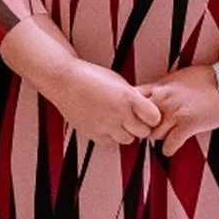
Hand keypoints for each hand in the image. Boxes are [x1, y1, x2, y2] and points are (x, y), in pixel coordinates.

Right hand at [38, 60, 160, 145]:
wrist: (63, 80)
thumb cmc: (89, 76)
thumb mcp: (118, 81)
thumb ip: (133, 98)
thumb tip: (145, 110)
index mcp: (128, 97)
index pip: (154, 118)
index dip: (152, 116)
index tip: (148, 114)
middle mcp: (119, 113)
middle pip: (143, 132)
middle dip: (140, 126)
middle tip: (133, 118)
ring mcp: (106, 125)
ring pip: (128, 140)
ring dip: (125, 132)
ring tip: (116, 121)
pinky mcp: (93, 133)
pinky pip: (110, 142)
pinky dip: (109, 136)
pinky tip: (104, 124)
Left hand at [138, 64, 218, 155]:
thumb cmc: (206, 79)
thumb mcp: (176, 78)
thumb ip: (161, 88)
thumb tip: (148, 95)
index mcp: (159, 86)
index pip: (132, 99)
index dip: (131, 111)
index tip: (135, 117)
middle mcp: (162, 98)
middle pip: (139, 119)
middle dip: (142, 127)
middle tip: (148, 132)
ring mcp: (175, 112)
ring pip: (153, 134)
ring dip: (158, 138)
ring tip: (163, 139)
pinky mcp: (189, 124)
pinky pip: (170, 144)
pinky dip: (168, 149)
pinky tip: (170, 149)